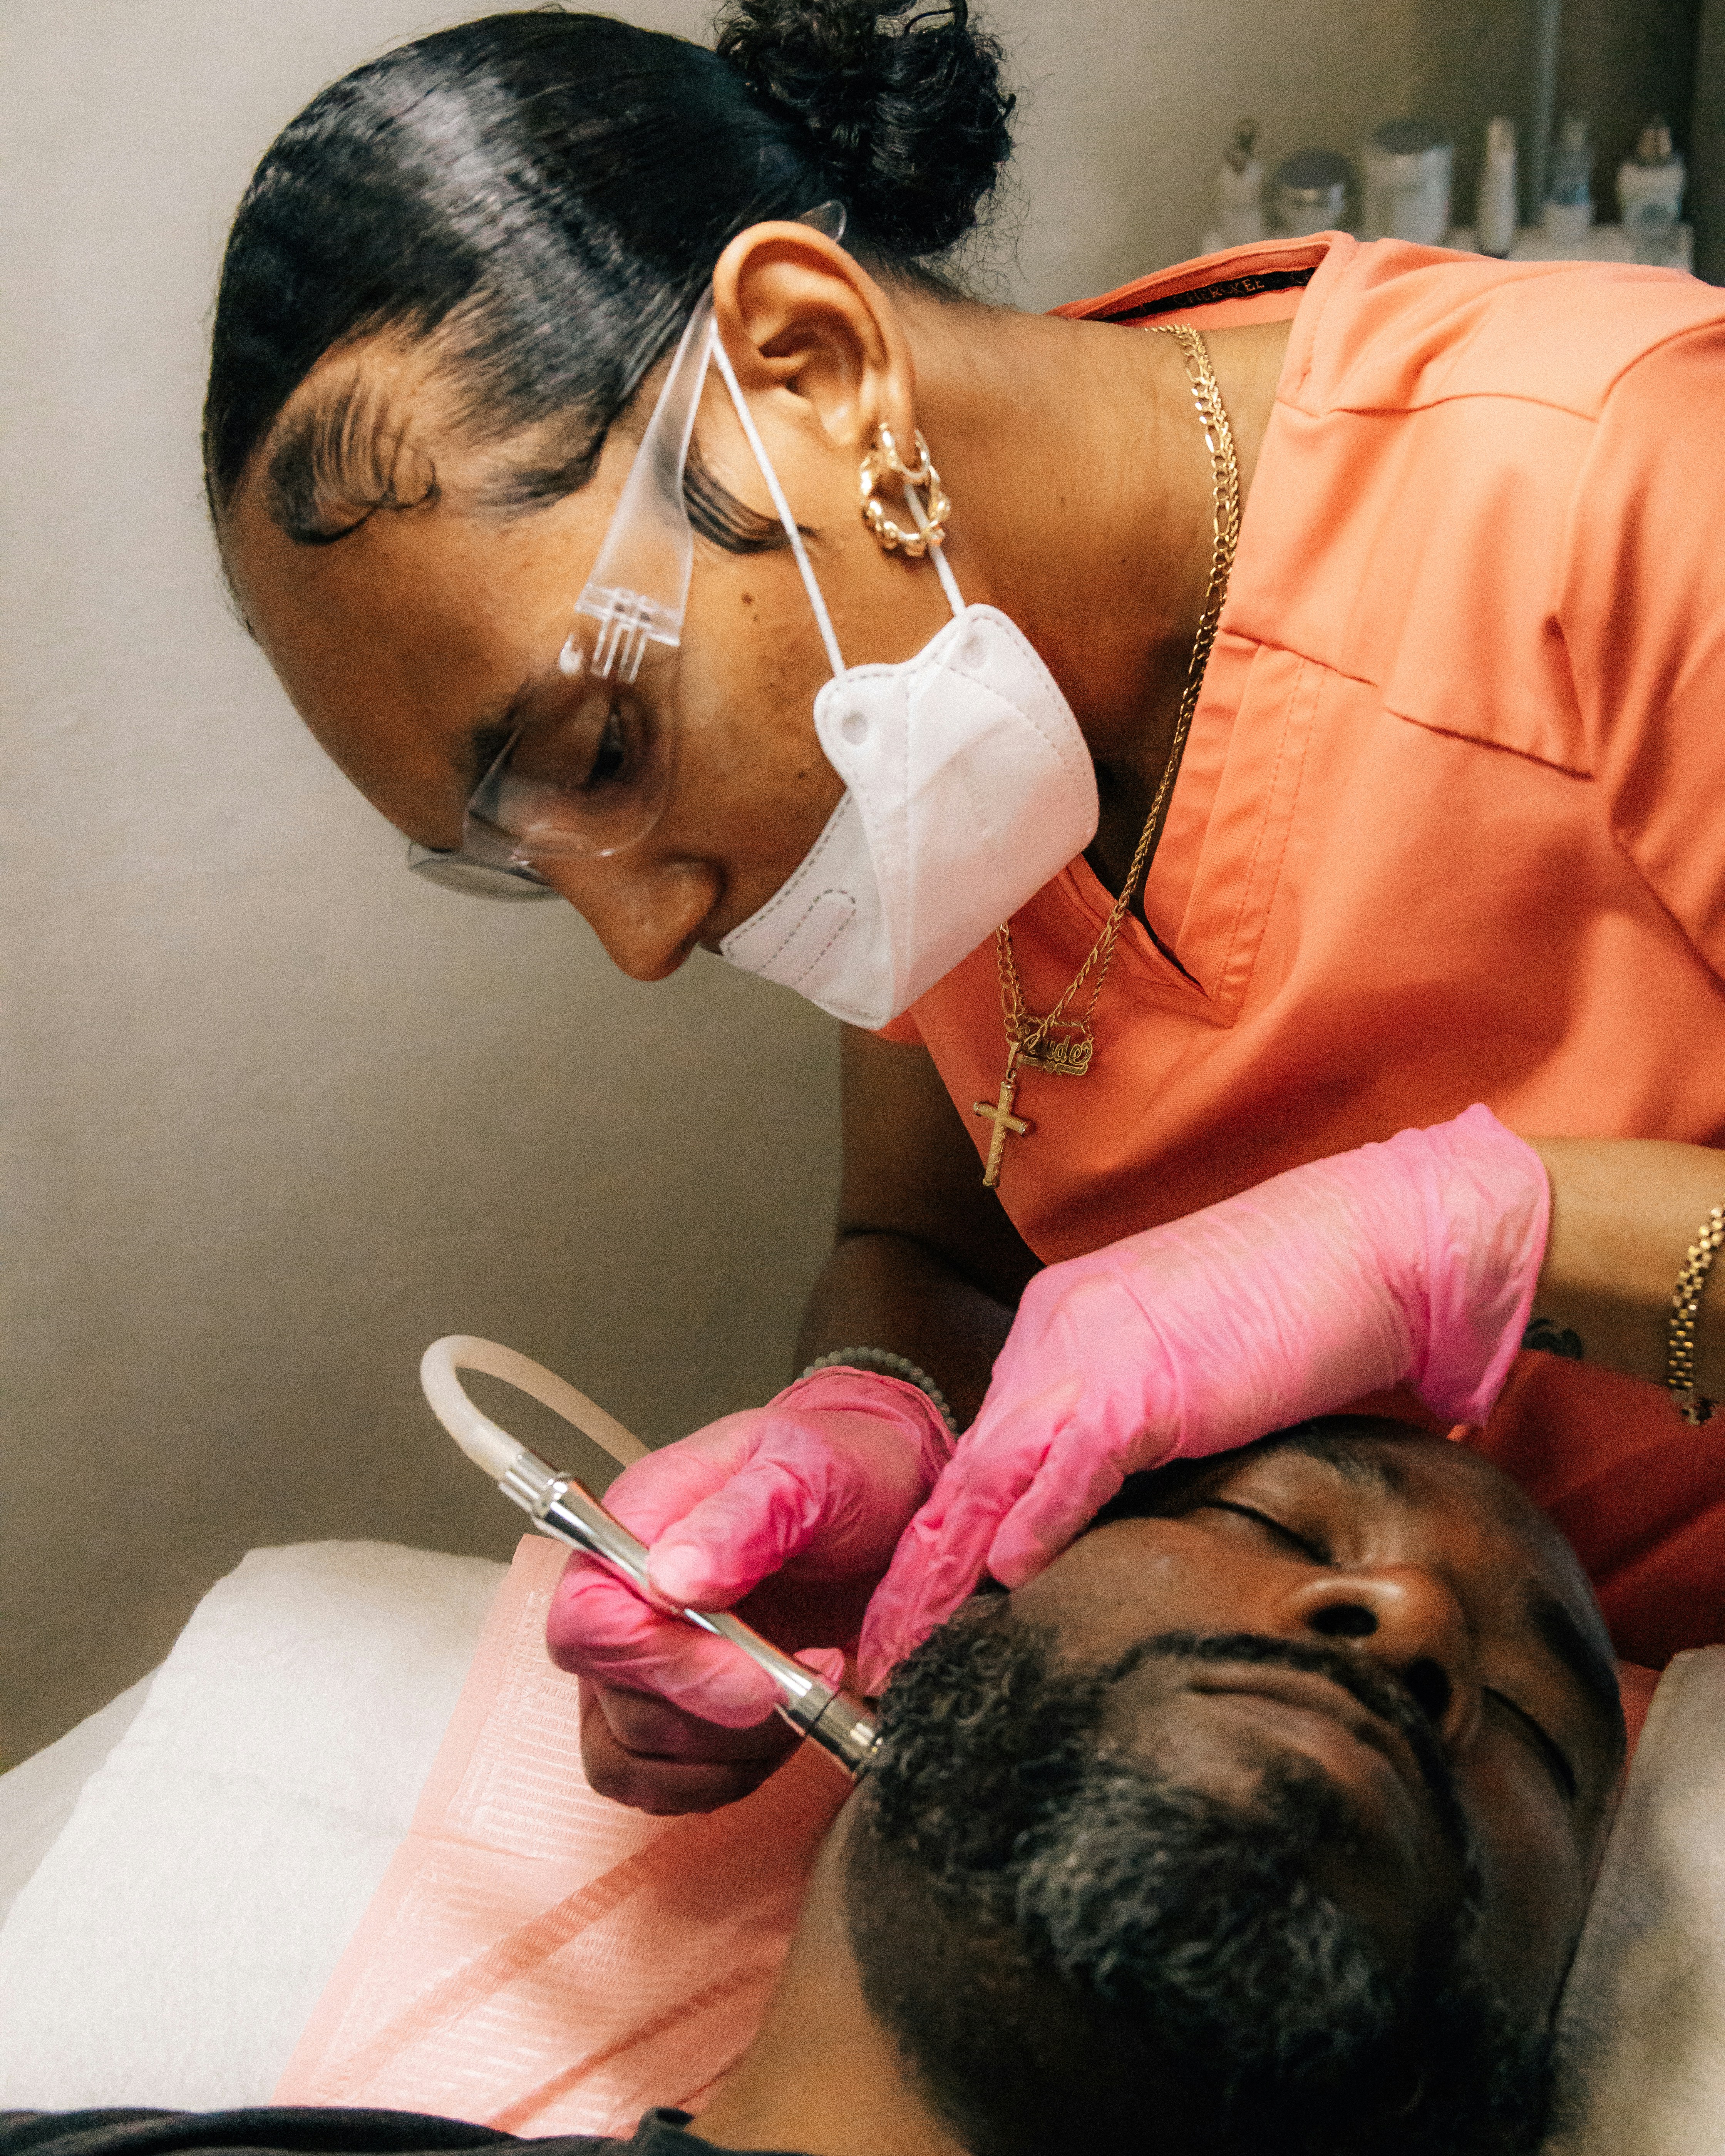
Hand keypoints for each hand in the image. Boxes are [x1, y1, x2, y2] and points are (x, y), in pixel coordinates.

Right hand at [544, 1368, 950, 1808]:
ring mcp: (643, 1659)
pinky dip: (723, 1776)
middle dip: (720, 1710)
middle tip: (809, 1674)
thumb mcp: (808, 1471)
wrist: (884, 1500)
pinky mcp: (675, 1708)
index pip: (589, 1619)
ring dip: (732, 1749)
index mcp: (634, 1525)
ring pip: (635, 1752)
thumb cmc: (839, 1472)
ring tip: (806, 1690)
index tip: (756, 1676)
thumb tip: (671, 1578)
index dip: (663, 1663)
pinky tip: (784, 1728)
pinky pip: (657, 1781)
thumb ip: (743, 1518)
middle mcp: (623, 1597)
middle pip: (616, 1697)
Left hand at [860, 1106, 1548, 1684]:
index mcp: (1061, 1327)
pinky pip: (1070, 1466)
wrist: (1377, 1244)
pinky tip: (1006, 1575)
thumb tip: (1098, 1512)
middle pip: (966, 1470)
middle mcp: (1056, 1335)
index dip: (946, 1532)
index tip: (916, 1602)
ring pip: (992, 1475)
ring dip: (947, 1567)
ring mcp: (1094, 1356)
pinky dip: (1036, 1522)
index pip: (984, 1449)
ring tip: (909, 1640)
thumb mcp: (1184, 1376)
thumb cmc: (1300, 1309)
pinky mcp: (1145, 1384)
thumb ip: (1129, 1434)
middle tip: (881, 1645)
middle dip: (919, 1566)